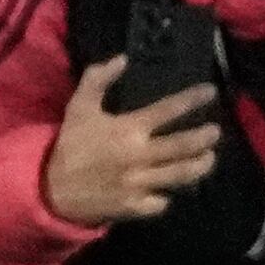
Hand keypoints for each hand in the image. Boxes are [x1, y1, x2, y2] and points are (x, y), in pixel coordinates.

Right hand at [41, 54, 221, 225]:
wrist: (49, 189)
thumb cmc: (71, 146)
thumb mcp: (79, 108)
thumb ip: (97, 80)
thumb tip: (122, 58)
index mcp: (127, 130)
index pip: (167, 110)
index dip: (192, 99)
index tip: (211, 91)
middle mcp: (138, 156)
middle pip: (182, 146)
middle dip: (204, 138)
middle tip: (215, 132)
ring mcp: (137, 183)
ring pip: (179, 175)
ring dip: (200, 166)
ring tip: (210, 158)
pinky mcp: (133, 206)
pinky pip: (160, 203)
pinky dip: (168, 197)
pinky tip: (175, 190)